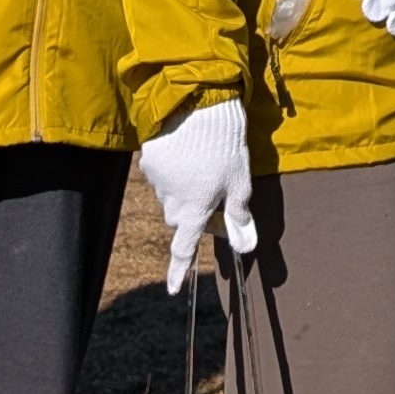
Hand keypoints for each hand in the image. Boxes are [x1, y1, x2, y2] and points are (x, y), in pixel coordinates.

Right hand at [138, 99, 257, 291]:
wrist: (199, 104)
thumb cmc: (225, 146)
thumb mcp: (240, 182)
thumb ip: (240, 215)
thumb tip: (246, 247)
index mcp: (194, 210)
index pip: (184, 248)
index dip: (178, 270)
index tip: (173, 289)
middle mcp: (170, 200)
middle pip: (181, 219)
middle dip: (196, 214)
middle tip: (218, 197)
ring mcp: (156, 180)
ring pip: (171, 196)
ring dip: (185, 191)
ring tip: (204, 165)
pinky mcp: (148, 160)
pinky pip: (162, 175)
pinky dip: (174, 171)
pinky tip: (188, 152)